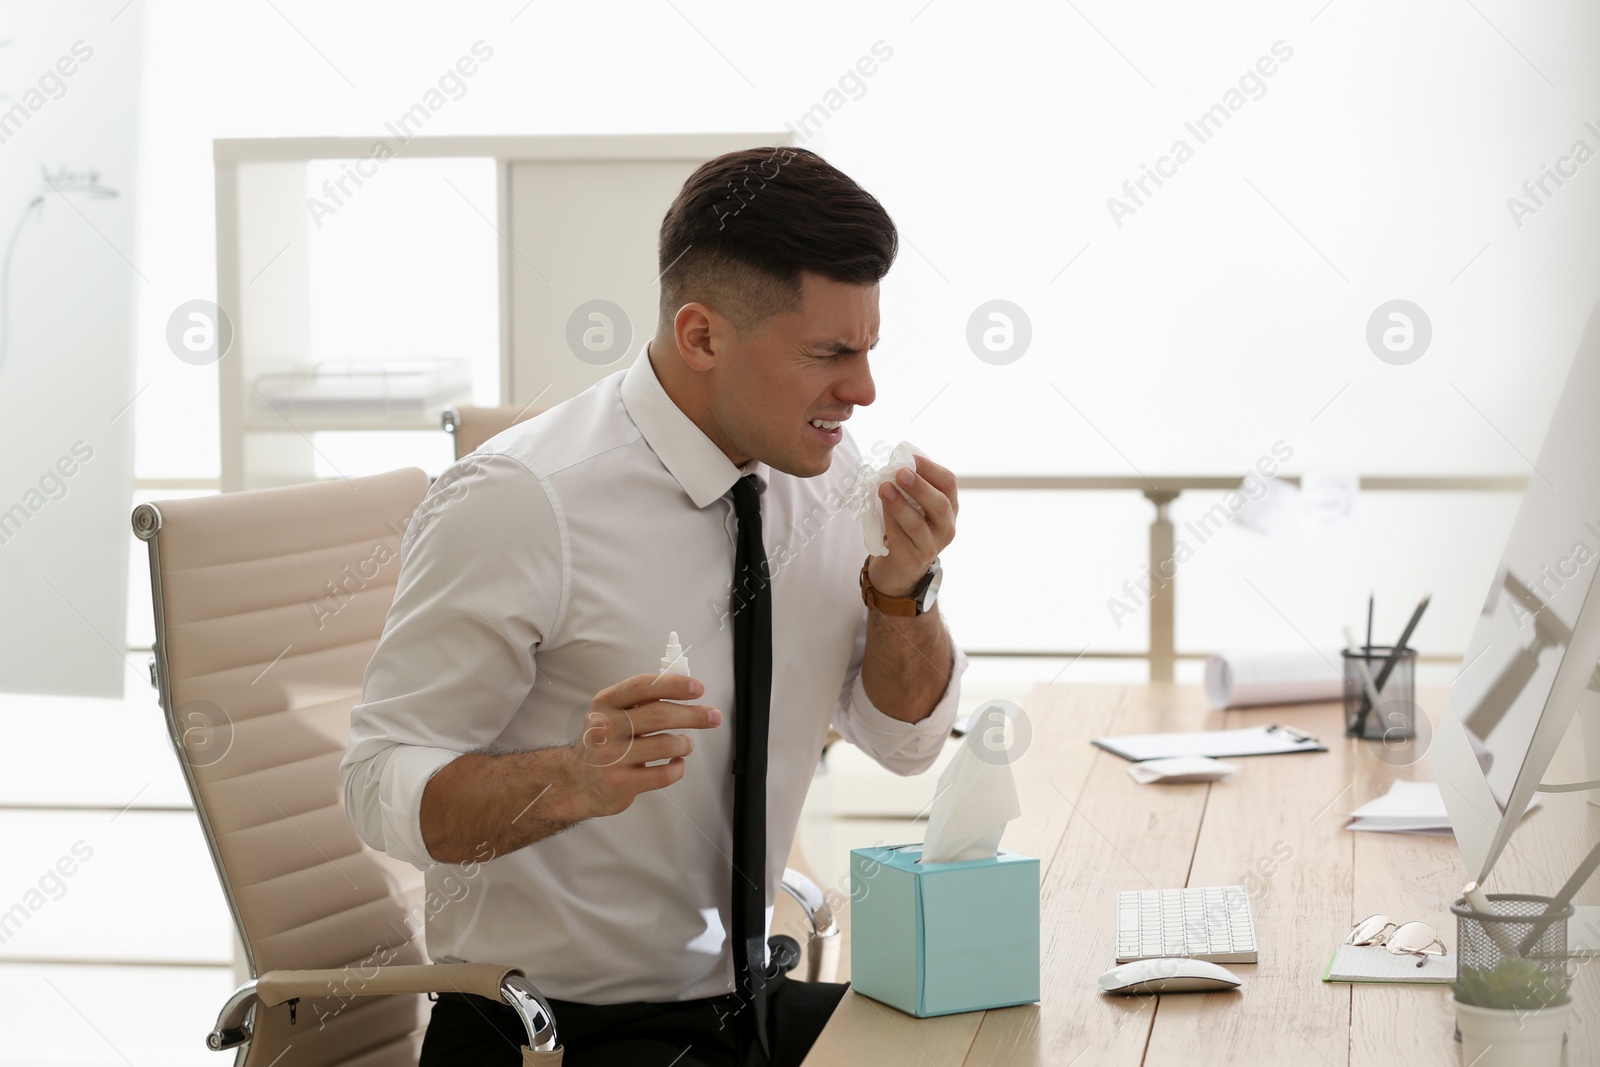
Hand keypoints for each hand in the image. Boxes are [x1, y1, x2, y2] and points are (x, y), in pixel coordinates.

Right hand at [565, 673, 721, 818]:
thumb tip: (686, 687)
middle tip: (713, 716)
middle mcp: (605, 727)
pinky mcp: (620, 782)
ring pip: (665, 745)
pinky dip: (678, 768)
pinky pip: (663, 774)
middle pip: (659, 715)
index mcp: (606, 702)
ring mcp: (611, 756)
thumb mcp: (612, 713)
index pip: (643, 686)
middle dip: (693, 714)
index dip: (674, 685)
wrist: (576, 781)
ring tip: (686, 744)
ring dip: (684, 744)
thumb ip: (642, 700)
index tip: (698, 688)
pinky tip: (676, 764)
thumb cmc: (603, 741)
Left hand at [868, 453, 958, 596]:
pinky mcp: (912, 559)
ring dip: (900, 504)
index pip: (949, 484)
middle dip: (919, 486)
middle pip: (939, 504)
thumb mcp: (915, 506)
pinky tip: (880, 508)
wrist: (900, 568)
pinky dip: (889, 521)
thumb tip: (896, 461)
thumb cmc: (906, 528)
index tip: (910, 457)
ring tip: (884, 488)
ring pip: (918, 524)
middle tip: (900, 472)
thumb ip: (911, 487)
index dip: (931, 468)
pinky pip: (900, 538)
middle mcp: (946, 527)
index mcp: (950, 508)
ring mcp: (932, 546)